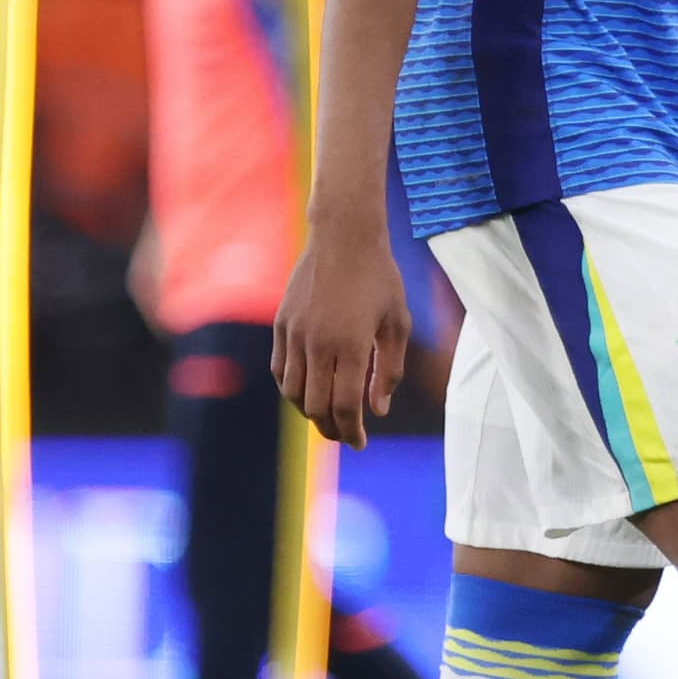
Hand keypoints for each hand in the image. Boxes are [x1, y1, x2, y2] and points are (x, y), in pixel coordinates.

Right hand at [274, 215, 410, 446]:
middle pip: (316, 406)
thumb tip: (378, 410)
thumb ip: (389, 370)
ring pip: (292, 393)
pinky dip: (292, 389)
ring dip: (310, 412)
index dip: (352, 432)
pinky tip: (308, 391)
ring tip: (327, 417)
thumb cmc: (379, 278)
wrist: (343, 235)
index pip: (345, 406)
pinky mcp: (280, 324)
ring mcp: (294, 333)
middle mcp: (317, 343)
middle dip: (332, 429)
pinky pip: (279, 369)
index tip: (360, 443)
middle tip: (346, 435)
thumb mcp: (398, 323)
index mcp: (350, 345)